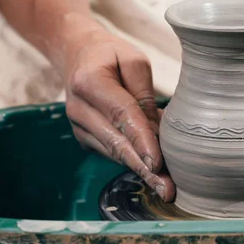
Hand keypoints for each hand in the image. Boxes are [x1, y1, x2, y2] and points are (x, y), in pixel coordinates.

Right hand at [62, 30, 174, 201]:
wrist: (77, 54)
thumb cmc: (110, 55)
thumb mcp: (133, 60)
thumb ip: (144, 94)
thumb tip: (158, 130)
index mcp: (88, 82)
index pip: (122, 115)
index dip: (142, 140)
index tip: (159, 163)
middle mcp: (78, 109)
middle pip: (117, 142)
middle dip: (144, 168)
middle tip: (167, 190)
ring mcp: (78, 126)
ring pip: (114, 152)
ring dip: (141, 169)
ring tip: (165, 187)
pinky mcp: (84, 137)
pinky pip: (111, 152)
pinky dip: (133, 161)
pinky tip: (154, 173)